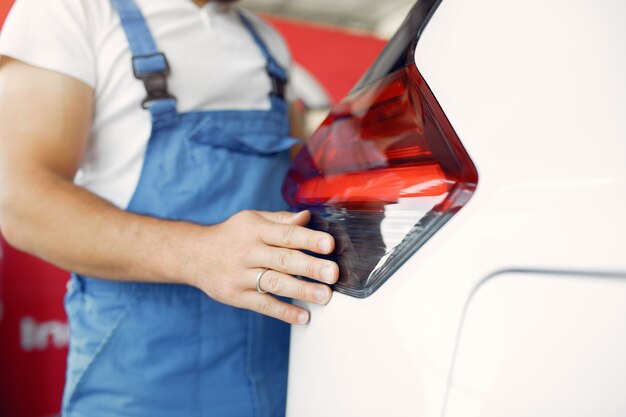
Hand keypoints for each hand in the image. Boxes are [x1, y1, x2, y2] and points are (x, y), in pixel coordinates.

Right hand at [191, 210, 337, 324]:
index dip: (308, 239)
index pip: (285, 234)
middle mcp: (248, 251)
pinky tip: (303, 317)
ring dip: (301, 290)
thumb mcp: (252, 219)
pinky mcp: (236, 296)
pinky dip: (284, 312)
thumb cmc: (232, 235)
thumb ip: (281, 220)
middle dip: (310, 266)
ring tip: (325, 296)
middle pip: (283, 259)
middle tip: (332, 273)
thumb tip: (307, 218)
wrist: (193, 255)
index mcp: (255, 229)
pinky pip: (263, 305)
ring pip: (274, 283)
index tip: (329, 244)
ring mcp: (241, 275)